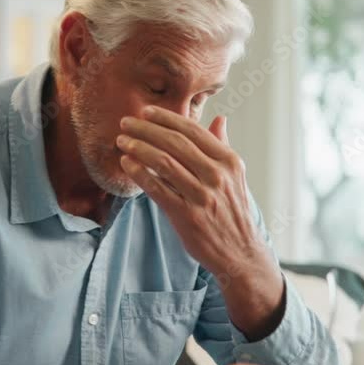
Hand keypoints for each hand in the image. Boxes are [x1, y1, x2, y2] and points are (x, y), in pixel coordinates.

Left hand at [117, 107, 282, 337]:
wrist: (241, 252)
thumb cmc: (233, 211)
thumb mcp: (236, 177)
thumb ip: (222, 147)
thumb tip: (219, 119)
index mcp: (229, 161)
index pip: (193, 131)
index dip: (167, 118)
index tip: (146, 111)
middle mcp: (217, 176)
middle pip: (175, 143)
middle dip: (147, 129)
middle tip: (126, 122)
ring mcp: (203, 196)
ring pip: (164, 163)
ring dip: (139, 148)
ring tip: (122, 141)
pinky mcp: (187, 216)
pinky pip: (158, 189)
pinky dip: (140, 173)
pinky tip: (127, 164)